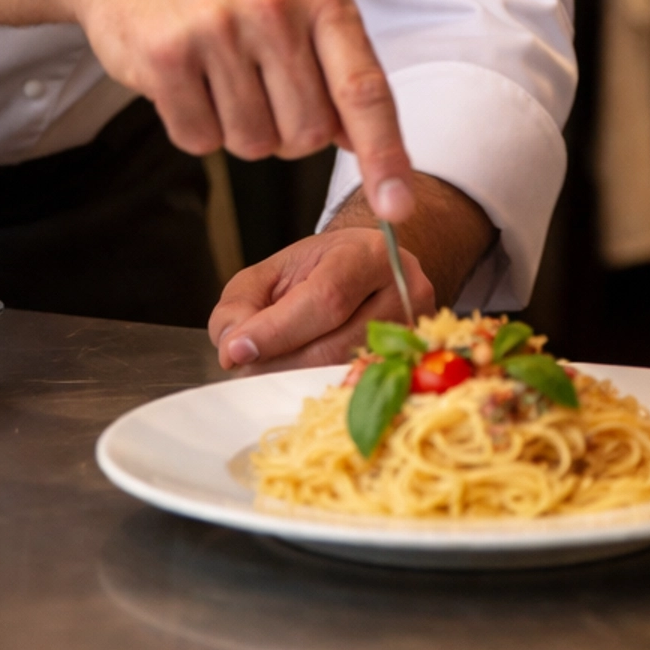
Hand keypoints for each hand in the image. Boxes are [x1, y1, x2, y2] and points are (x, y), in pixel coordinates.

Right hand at [68, 0, 413, 223]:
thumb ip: (334, 67)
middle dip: (285, 133)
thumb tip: (366, 142)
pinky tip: (183, 81)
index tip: (399, 205)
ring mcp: (218, 29)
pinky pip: (198, 139)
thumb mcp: (293, 3)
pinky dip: (192, 126)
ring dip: (235, 128)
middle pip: (308, 134)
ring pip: (253, 144)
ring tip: (214, 75)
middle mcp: (275, 8)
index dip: (385, 154)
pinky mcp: (167, 56)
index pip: (365, 89)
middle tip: (255, 86)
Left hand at [208, 173, 494, 369]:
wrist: (371, 271)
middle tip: (246, 366)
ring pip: (344, 377)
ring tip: (272, 370)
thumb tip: (233, 346)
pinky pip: (360, 395)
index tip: (235, 350)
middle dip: (280, 364)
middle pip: (335, 347)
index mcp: (371, 254)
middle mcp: (407, 292)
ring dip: (296, 383)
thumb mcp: (274, 272)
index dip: (277, 330)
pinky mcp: (415, 368)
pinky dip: (322, 395)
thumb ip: (242, 302)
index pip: (326, 298)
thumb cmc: (320, 271)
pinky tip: (300, 386)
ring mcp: (416, 334)